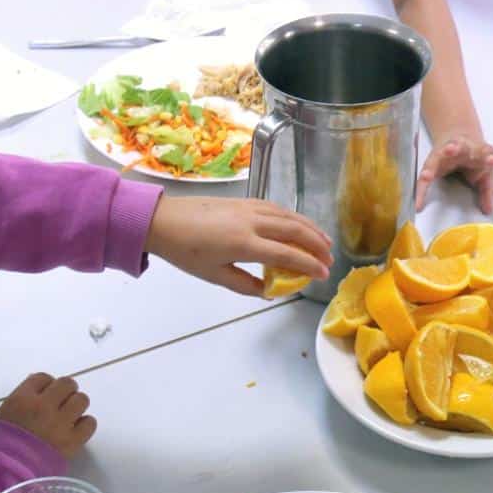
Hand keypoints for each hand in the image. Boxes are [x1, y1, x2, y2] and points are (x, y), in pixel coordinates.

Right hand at [0, 374, 96, 458]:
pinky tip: (75, 431)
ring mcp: (60, 422)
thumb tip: (38, 391)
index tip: (46, 395)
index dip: (47, 386)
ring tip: (68, 418)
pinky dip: (84, 425)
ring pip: (81, 400)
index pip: (43, 378)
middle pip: (67, 384)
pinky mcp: (73, 440)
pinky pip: (90, 422)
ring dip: (76, 406)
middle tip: (61, 404)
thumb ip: (21, 401)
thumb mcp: (2, 416)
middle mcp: (43, 406)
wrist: (4, 473)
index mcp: (22, 399)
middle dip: (65, 392)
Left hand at [146, 197, 333, 297]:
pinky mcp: (244, 201)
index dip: (309, 265)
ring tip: (325, 241)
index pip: (286, 255)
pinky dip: (294, 217)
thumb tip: (270, 291)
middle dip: (317, 245)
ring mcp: (249, 208)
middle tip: (330, 260)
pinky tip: (300, 225)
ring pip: (289, 216)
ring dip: (310, 229)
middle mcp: (251, 222)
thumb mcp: (215, 276)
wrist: (162, 220)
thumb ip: (245, 285)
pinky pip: (277, 208)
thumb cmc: (185, 252)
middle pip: (294, 231)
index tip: (323, 275)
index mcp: (244, 244)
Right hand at [415, 129, 492, 214]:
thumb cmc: (474, 160)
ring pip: (443, 151)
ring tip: (436, 162)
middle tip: (452, 148)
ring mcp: (446, 151)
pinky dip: (422, 188)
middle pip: (461, 146)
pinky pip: (426, 173)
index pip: (486, 152)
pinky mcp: (433, 160)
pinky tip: (419, 200)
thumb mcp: (484, 175)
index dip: (490, 156)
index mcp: (479, 151)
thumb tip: (488, 210)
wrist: (456, 142)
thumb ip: (486, 192)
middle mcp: (462, 148)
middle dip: (455, 147)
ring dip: (441, 154)